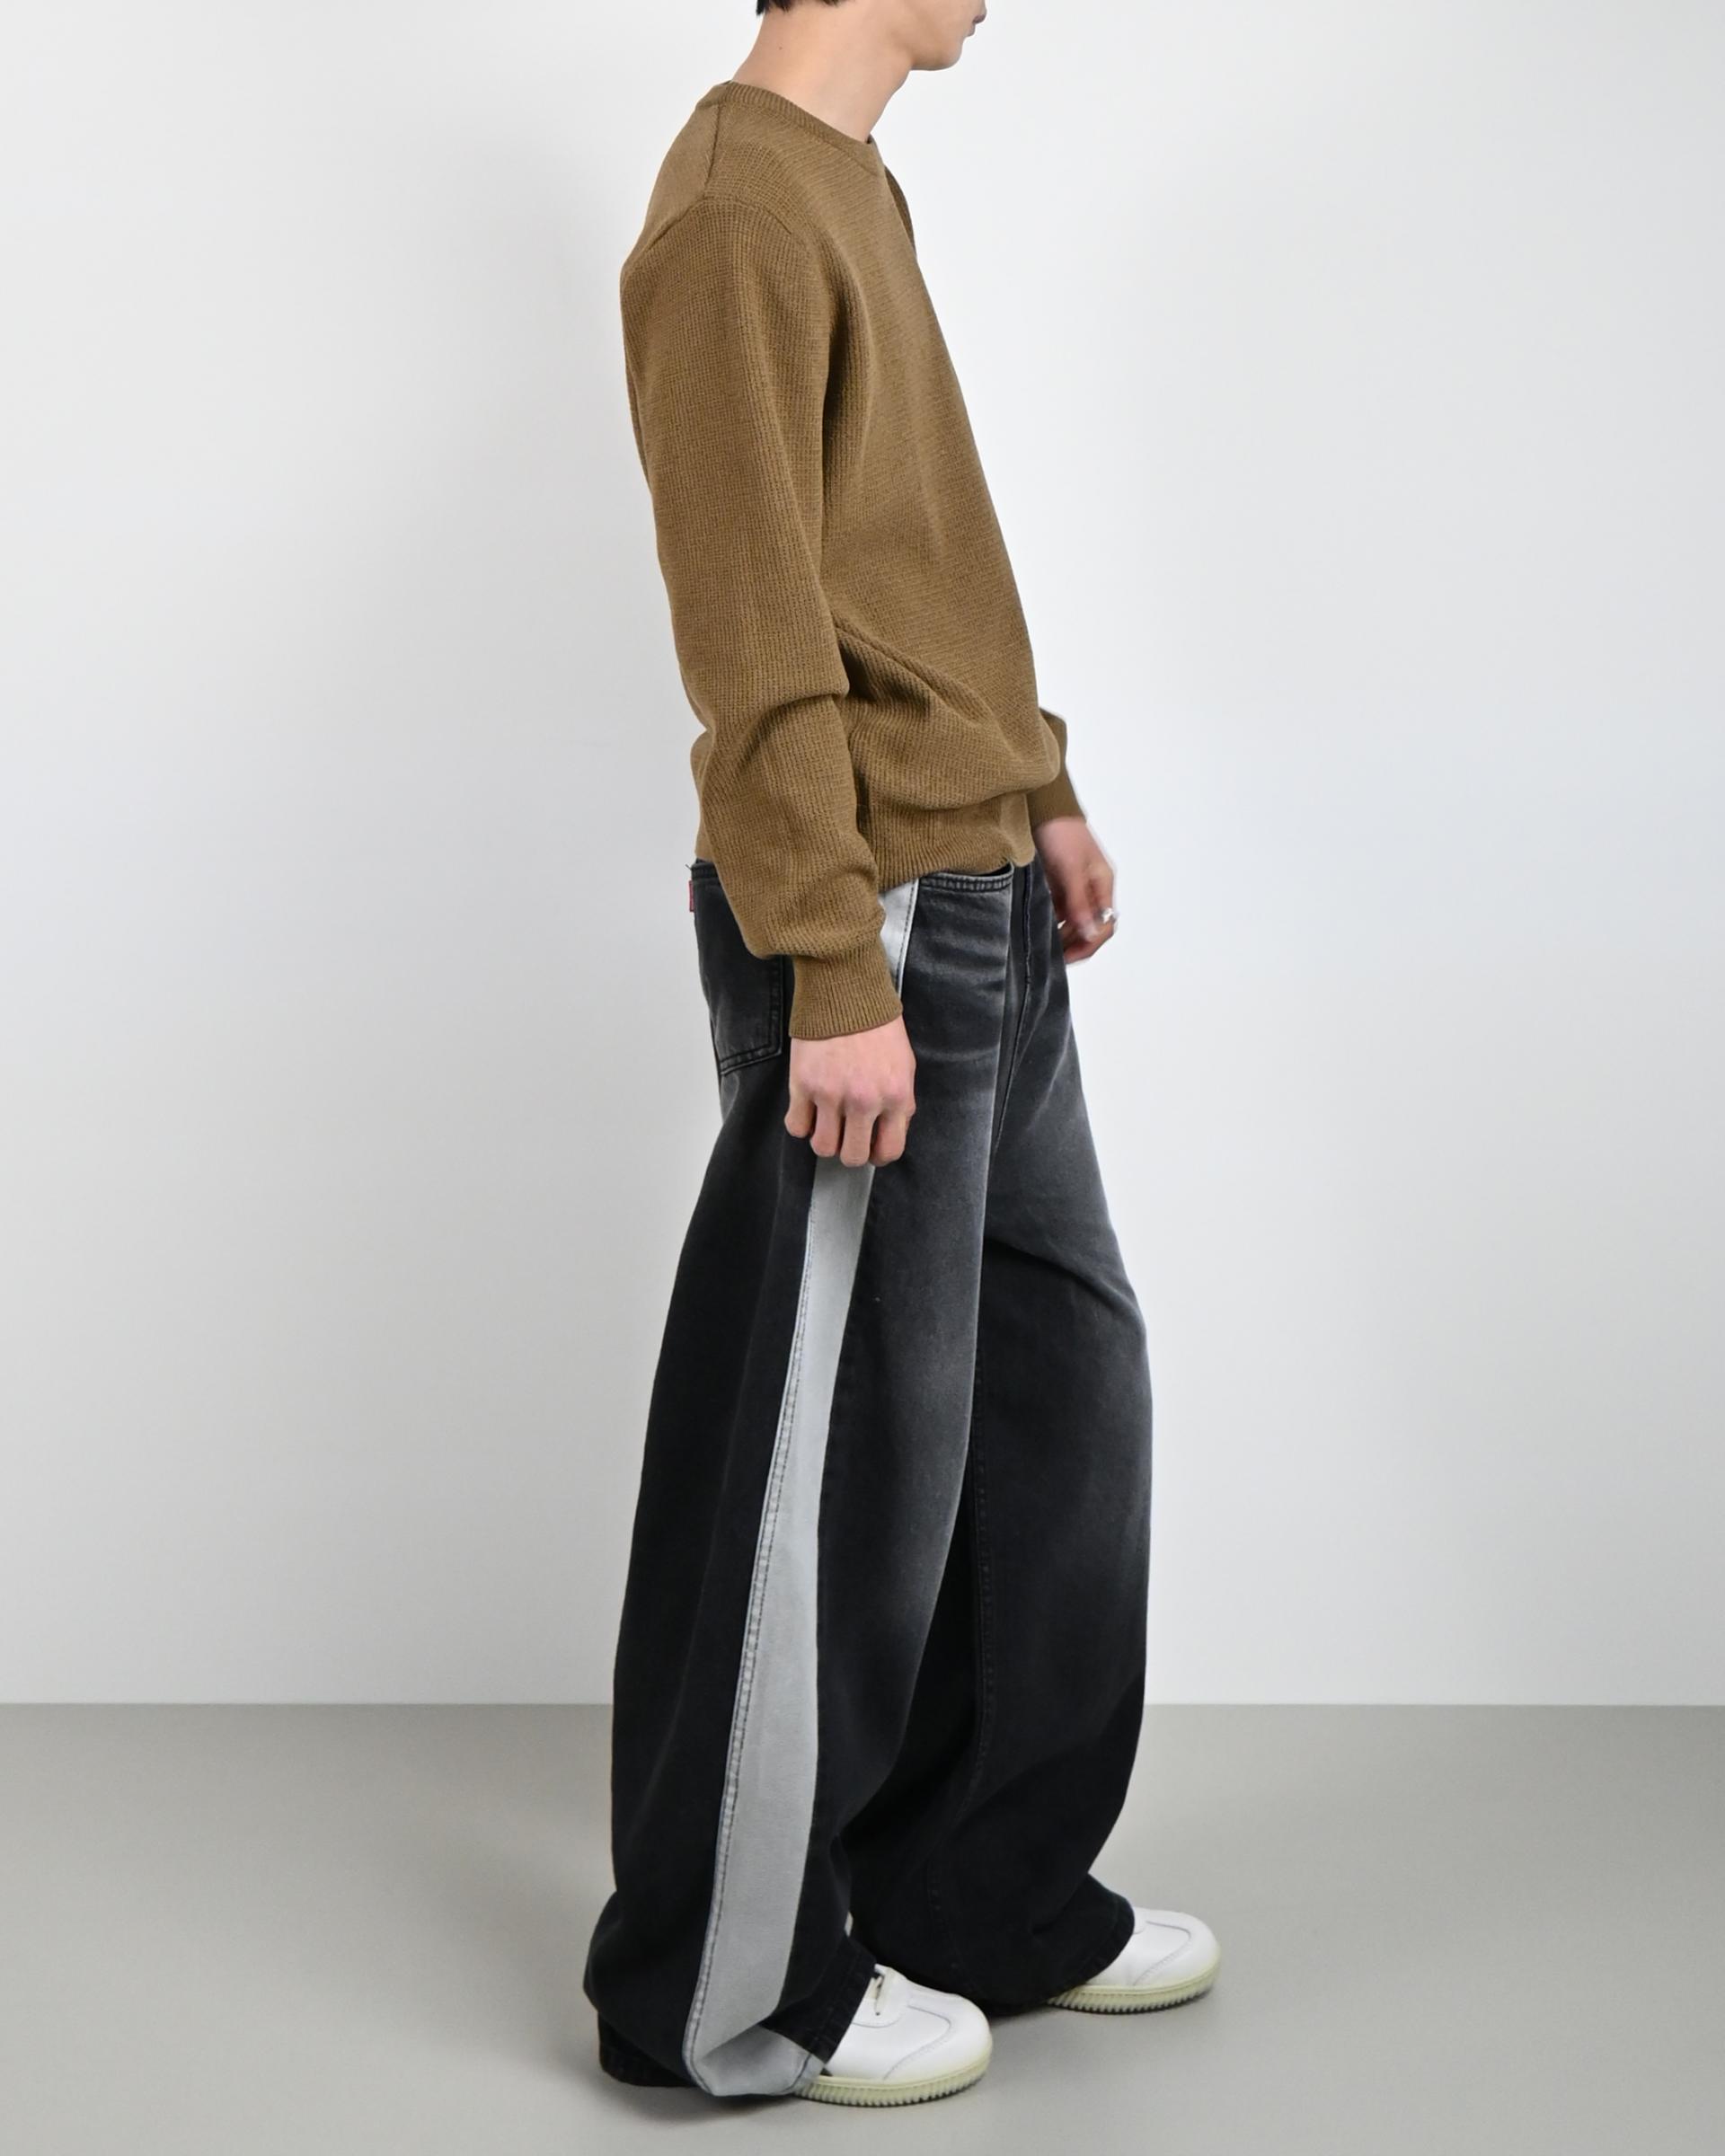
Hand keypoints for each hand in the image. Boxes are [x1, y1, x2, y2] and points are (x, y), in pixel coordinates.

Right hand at [786, 1015, 917, 1166]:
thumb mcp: (904, 1066)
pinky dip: (800, 1123)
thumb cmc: (878, 1027)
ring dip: (824, 1138)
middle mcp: (865, 1102)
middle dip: (848, 1150)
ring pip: (822, 1147)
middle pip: (852, 1156)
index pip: (888, 1151)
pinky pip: (796, 1126)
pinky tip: (807, 1109)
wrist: (846, 992)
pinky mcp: (803, 1084)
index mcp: (897, 1097)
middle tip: (845, 1134)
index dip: (877, 1154)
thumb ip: (899, 1103)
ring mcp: (832, 1095)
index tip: (869, 1145)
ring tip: (826, 1121)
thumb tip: (886, 1133)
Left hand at [1034, 816, 1118, 960]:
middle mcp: (1092, 889)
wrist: (1042, 807)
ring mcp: (1074, 888)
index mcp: (1103, 884)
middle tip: (1050, 956)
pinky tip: (1036, 929)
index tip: (1068, 956)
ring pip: (1072, 922)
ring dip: (1060, 935)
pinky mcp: (1058, 885)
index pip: (1105, 926)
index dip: (1089, 944)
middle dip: (1073, 944)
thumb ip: (1079, 902)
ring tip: (1041, 945)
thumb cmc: (1061, 832)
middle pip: (1089, 928)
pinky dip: (1050, 922)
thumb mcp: (1070, 869)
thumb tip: (1091, 934)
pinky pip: (1058, 911)